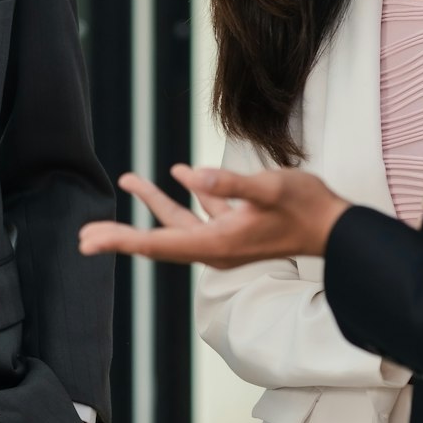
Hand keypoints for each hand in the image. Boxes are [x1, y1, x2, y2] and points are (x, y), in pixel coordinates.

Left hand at [77, 165, 348, 268]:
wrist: (338, 226)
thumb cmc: (307, 207)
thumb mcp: (270, 188)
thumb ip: (230, 184)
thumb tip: (189, 176)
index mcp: (217, 244)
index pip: (156, 244)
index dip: (120, 240)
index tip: (89, 240)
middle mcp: (215, 247)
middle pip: (157, 242)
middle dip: (121, 236)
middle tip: (84, 236)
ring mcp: (225, 238)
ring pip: (177, 223)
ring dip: (151, 204)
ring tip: (126, 180)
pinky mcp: (237, 226)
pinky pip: (201, 212)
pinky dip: (185, 195)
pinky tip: (176, 174)